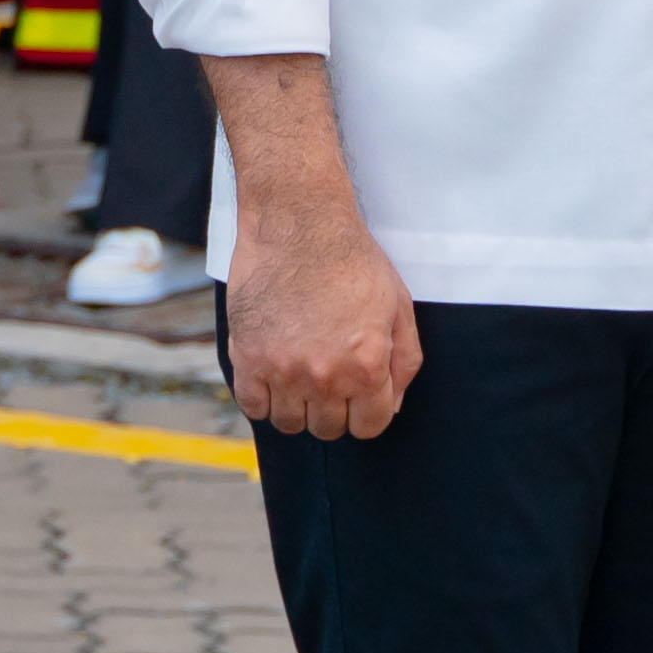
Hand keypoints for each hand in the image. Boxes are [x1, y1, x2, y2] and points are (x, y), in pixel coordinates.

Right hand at [229, 206, 423, 438]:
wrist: (298, 223)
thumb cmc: (351, 259)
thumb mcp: (398, 305)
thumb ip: (404, 361)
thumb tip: (391, 404)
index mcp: (366, 366)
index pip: (370, 426)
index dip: (368, 411)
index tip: (359, 393)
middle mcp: (325, 376)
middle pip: (329, 428)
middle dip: (335, 408)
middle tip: (330, 375)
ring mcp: (283, 371)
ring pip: (291, 423)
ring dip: (299, 406)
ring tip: (301, 374)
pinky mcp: (248, 359)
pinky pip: (255, 407)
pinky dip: (265, 398)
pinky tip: (274, 374)